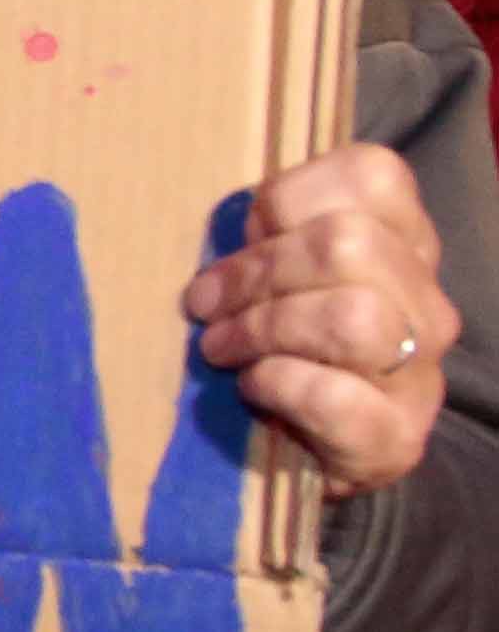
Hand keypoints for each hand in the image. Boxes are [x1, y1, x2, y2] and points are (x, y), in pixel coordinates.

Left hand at [189, 139, 458, 495]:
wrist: (307, 455)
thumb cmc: (279, 348)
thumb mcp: (273, 278)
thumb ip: (265, 238)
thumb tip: (231, 226)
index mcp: (402, 244)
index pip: (371, 176)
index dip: (289, 198)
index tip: (244, 235)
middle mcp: (426, 302)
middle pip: (349, 244)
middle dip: (257, 271)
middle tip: (205, 304)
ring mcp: (421, 372)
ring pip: (354, 316)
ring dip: (264, 328)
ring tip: (220, 348)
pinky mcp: (396, 438)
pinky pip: (334, 395)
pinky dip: (277, 384)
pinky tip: (254, 388)